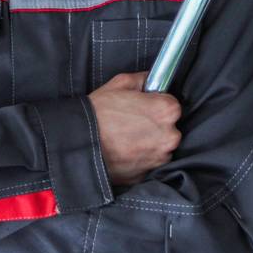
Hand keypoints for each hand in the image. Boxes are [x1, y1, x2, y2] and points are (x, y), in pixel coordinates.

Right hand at [87, 71, 180, 186]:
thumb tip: (151, 80)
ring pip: (160, 147)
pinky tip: (125, 150)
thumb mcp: (119, 83)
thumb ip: (143, 80)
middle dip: (154, 125)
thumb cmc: (98, 113)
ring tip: (126, 138)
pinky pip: (150, 163)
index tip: (144, 107)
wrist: (80, 143)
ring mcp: (160, 157)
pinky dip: (141, 158)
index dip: (156, 105)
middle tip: (132, 122)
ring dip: (149, 143)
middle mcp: (169, 136)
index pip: (172, 105)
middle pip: (169, 128)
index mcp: (166, 110)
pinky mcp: (149, 173)